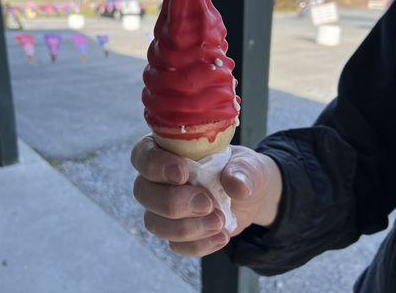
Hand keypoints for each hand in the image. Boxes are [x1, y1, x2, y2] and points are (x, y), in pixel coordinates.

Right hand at [131, 135, 282, 256]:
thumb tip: (236, 185)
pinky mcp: (175, 233)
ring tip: (219, 221)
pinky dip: (198, 245)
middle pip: (142, 192)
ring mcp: (163, 209)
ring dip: (187, 227)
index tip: (182, 173)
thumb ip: (243, 171)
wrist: (252, 195)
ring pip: (154, 223)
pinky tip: (221, 236)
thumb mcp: (249, 164)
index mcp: (168, 151)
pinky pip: (175, 245)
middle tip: (207, 203)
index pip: (143, 154)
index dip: (155, 165)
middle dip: (173, 202)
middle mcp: (158, 180)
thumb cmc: (242, 170)